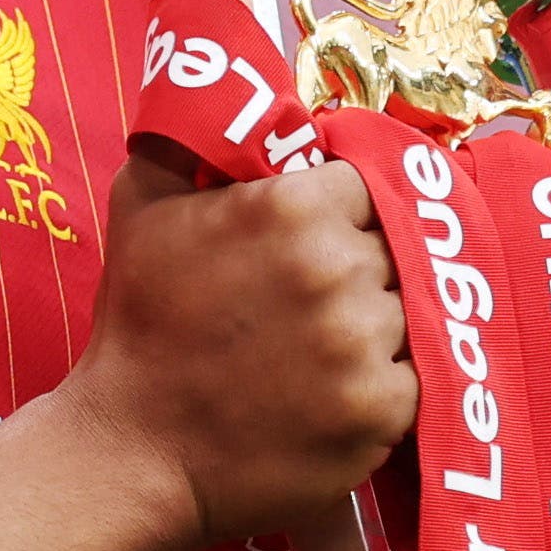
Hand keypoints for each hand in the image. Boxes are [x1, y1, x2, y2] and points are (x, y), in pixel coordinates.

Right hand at [70, 138, 415, 550]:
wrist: (131, 451)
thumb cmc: (137, 328)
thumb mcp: (141, 208)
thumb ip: (187, 144)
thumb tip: (224, 99)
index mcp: (292, 206)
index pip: (367, 186)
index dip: (347, 215)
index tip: (323, 244)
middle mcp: (338, 268)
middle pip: (396, 250)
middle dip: (364, 274)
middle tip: (314, 309)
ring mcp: (363, 343)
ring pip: (411, 314)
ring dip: (377, 332)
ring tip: (322, 356)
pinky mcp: (380, 412)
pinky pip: (418, 380)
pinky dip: (388, 389)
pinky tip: (338, 396)